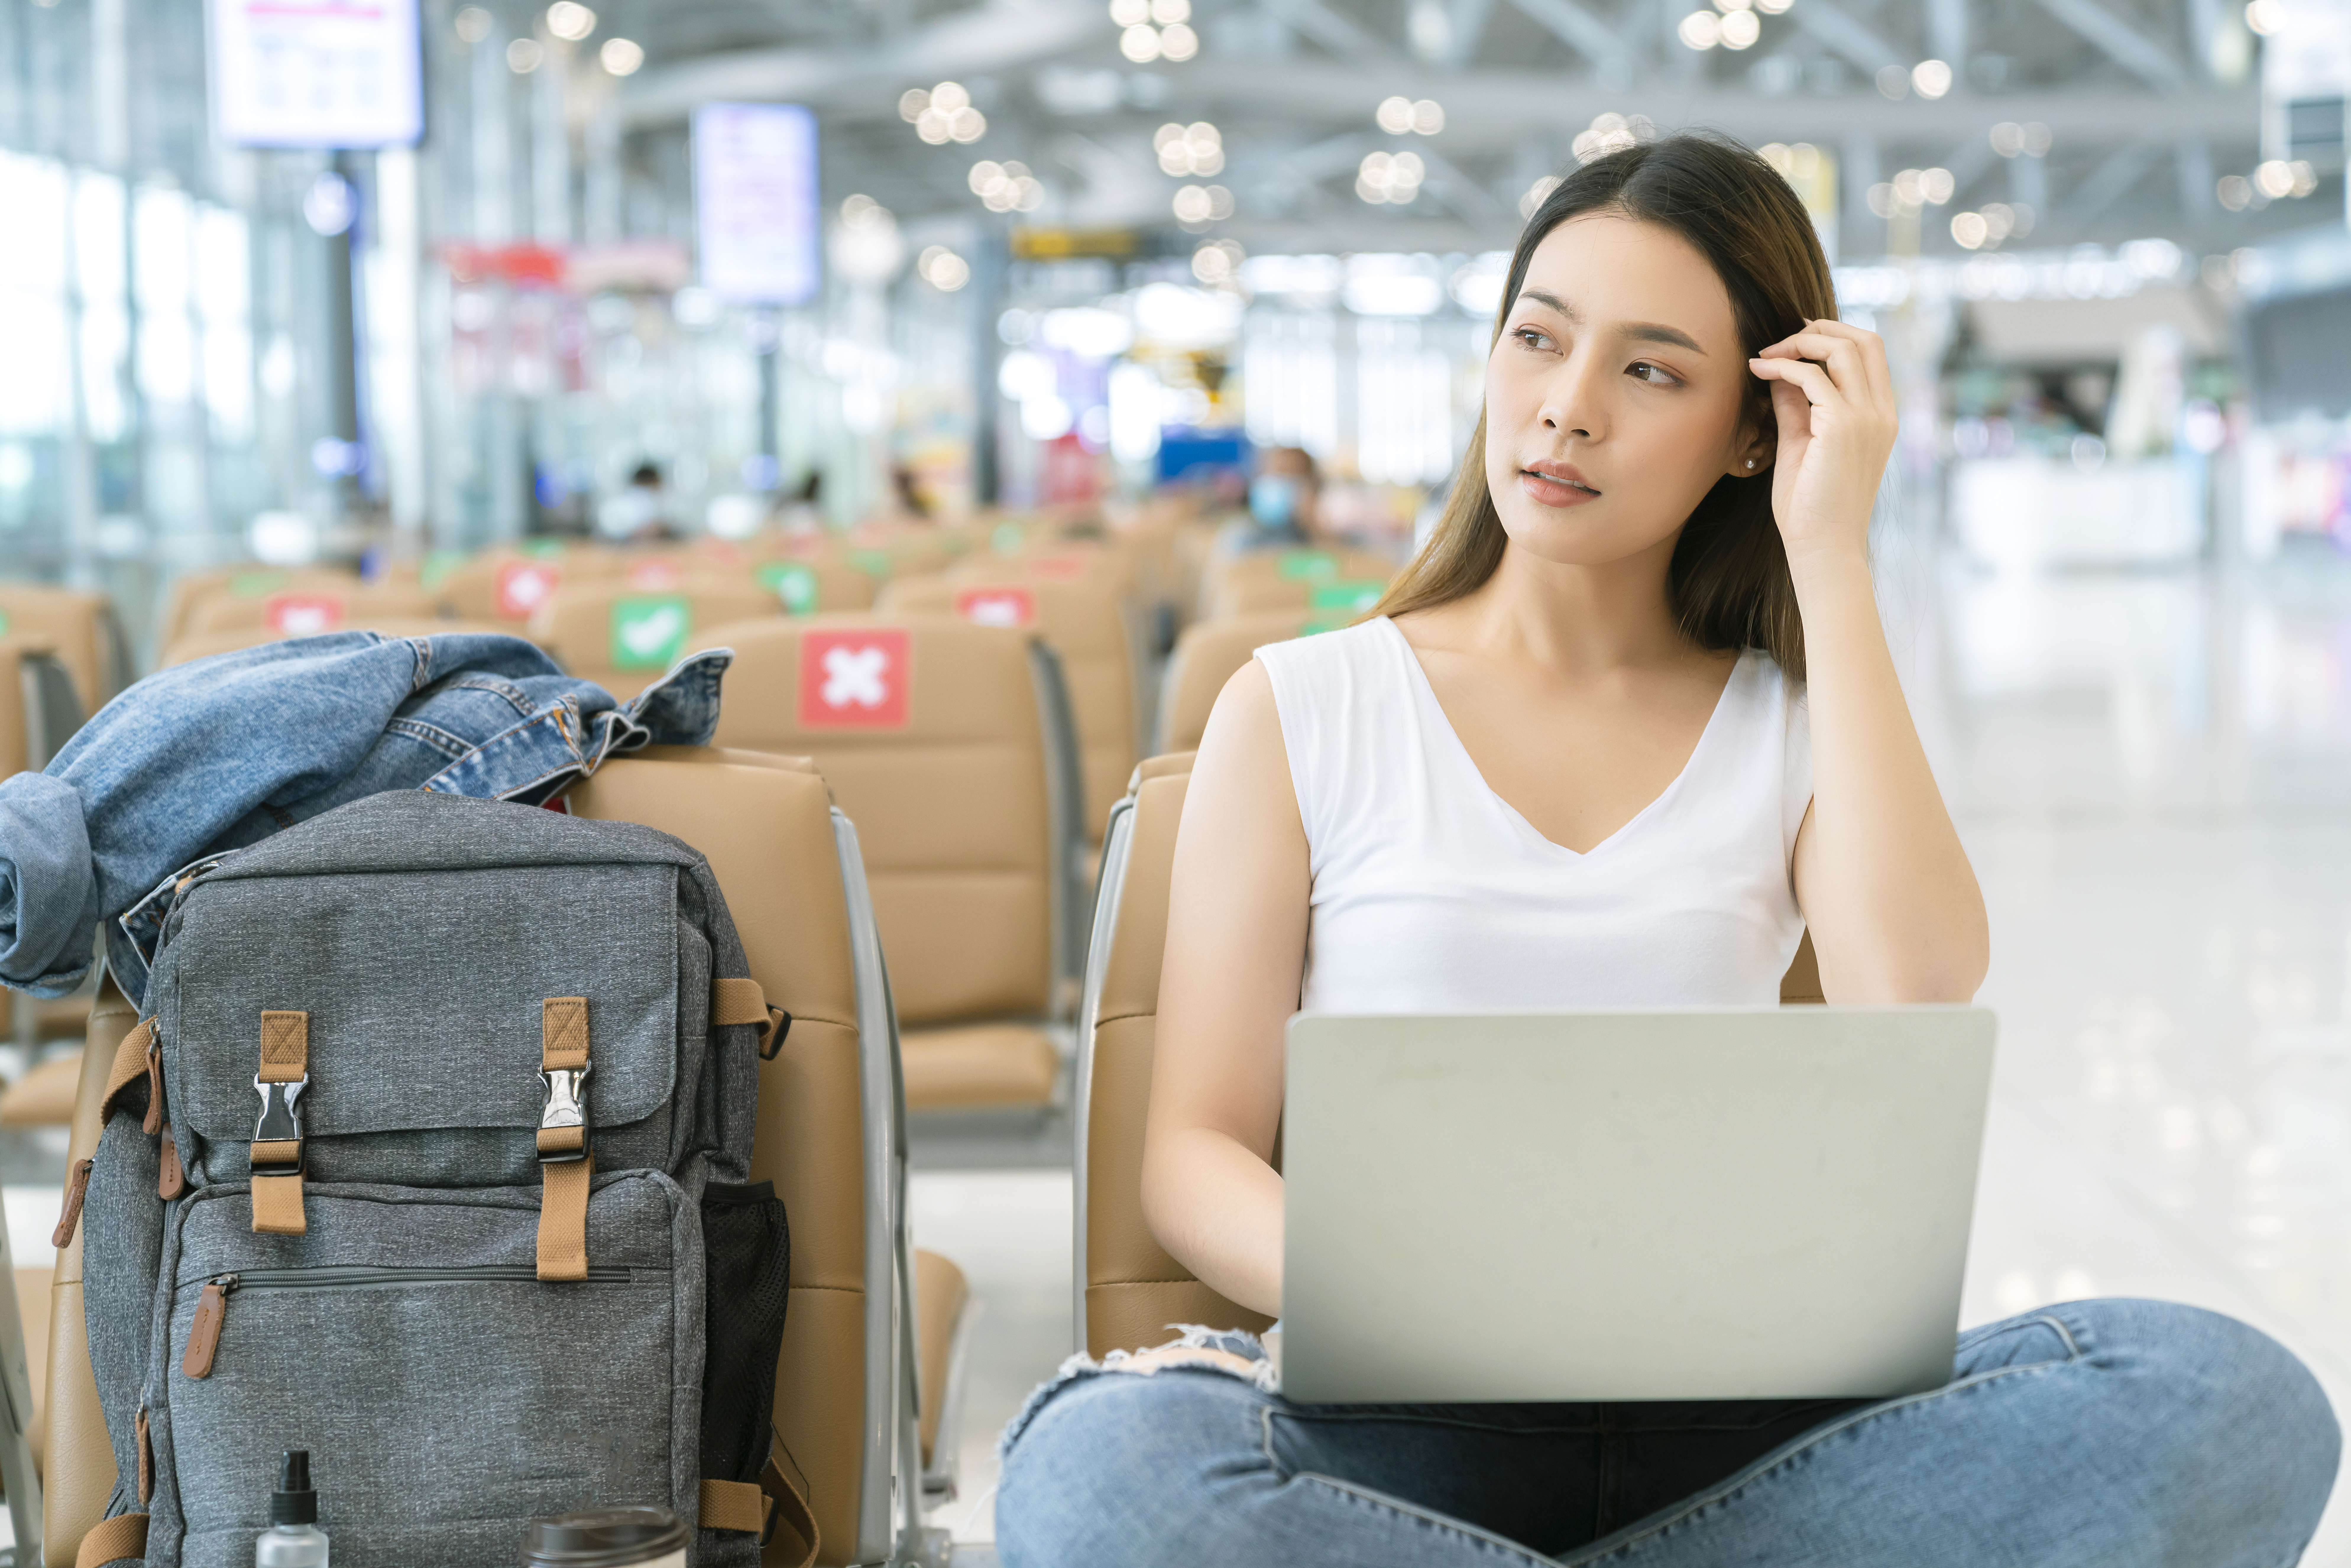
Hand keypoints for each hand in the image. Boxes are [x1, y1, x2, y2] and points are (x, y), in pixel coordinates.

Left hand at [1748, 320, 1898, 567]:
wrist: (1822, 547)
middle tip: (1780, 340)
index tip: (1793, 341)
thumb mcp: (1803, 443)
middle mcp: (1881, 413)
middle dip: (1819, 329)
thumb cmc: (1811, 505)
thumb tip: (1781, 370)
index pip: (1870, 353)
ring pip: (1842, 349)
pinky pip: (1813, 377)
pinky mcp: (1844, 427)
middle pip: (1864, 339)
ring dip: (1798, 343)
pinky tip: (1758, 371)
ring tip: (1765, 355)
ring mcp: (1867, 418)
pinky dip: (1783, 366)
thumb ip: (1797, 405)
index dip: (1832, 335)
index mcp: (1880, 416)